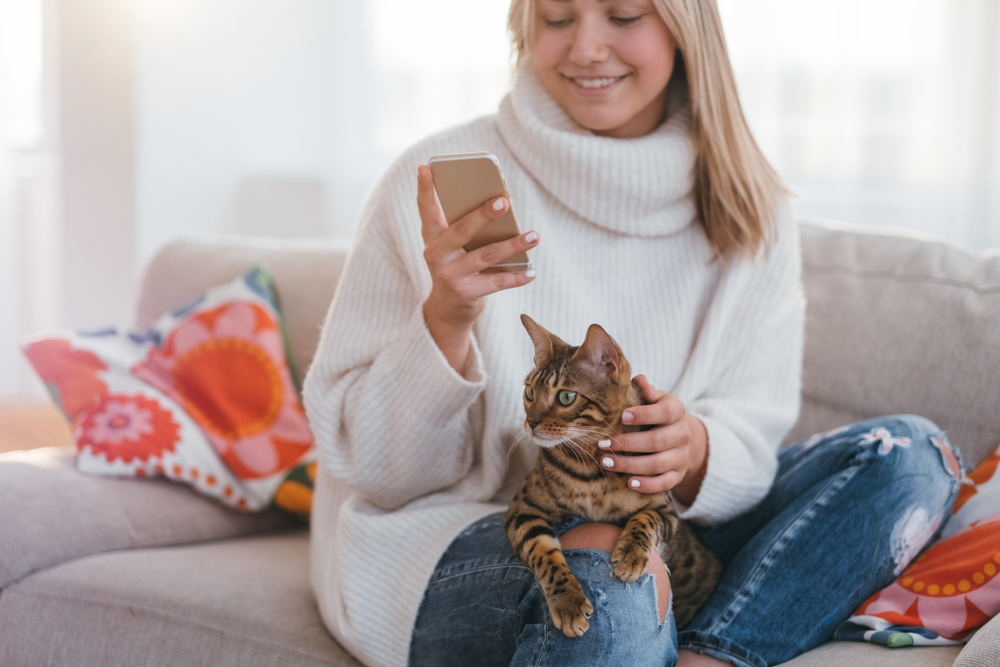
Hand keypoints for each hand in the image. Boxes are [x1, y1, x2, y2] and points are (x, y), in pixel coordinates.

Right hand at [417, 165, 538, 371]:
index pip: (426, 210)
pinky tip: (531, 271)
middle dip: (483, 215)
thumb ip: (466, 227)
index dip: (424, 189)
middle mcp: (436, 255)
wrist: (447, 310)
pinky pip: (497, 282)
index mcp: (432, 238)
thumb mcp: (452, 247)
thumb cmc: (456, 265)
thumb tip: (501, 206)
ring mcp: (451, 275)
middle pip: (462, 230)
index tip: (425, 167)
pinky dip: (517, 277)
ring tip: (533, 236)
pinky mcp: (467, 293)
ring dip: (513, 245)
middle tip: (504, 201)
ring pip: (487, 255)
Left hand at [599, 375, 707, 502]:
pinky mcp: (678, 474)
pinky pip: (665, 483)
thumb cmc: (660, 414)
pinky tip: (629, 483)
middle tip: (603, 445)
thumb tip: (638, 378)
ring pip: (658, 464)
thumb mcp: (657, 399)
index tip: (622, 416)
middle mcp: (683, 434)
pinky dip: (648, 485)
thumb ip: (647, 391)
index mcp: (677, 411)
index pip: (664, 412)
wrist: (682, 436)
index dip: (644, 414)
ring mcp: (681, 456)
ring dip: (630, 465)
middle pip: (657, 441)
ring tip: (606, 462)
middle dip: (628, 444)